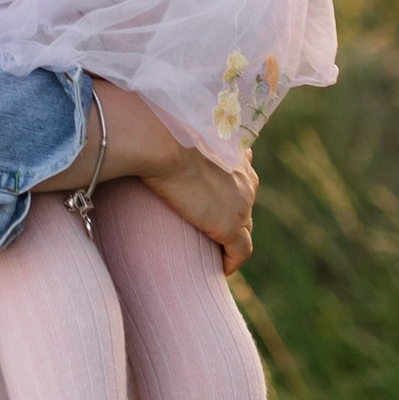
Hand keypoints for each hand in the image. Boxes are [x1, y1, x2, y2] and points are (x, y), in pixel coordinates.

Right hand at [144, 137, 255, 272]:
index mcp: (236, 154)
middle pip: (244, 206)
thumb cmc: (160, 131)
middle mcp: (246, 178)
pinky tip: (219, 269)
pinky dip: (231, 261)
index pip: (240, 179)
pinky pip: (240, 251)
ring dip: (230, 240)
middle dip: (231, 218)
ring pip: (244, 229)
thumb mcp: (176, 130)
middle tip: (208, 229)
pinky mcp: (230, 225)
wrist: (162, 143)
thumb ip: (179, 138)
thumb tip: (153, 138)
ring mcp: (241, 203)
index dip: (228, 193)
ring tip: (211, 250)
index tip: (212, 201)